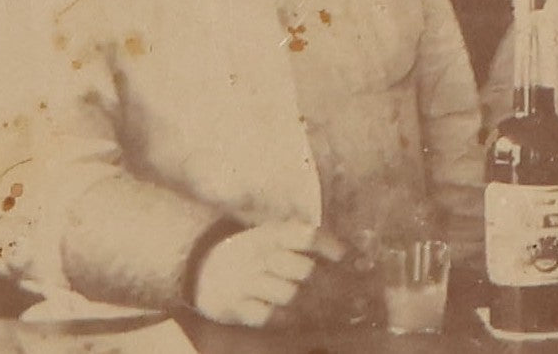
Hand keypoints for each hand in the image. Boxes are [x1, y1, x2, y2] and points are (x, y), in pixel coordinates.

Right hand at [193, 222, 348, 327]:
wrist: (200, 266)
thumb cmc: (254, 254)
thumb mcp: (274, 239)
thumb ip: (308, 245)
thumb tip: (356, 256)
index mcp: (272, 235)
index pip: (305, 235)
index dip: (329, 246)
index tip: (346, 257)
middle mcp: (259, 256)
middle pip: (304, 270)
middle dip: (335, 286)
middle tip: (358, 299)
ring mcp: (245, 282)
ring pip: (289, 294)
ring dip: (318, 306)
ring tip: (340, 315)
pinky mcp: (234, 306)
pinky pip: (267, 316)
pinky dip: (289, 320)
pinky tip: (306, 322)